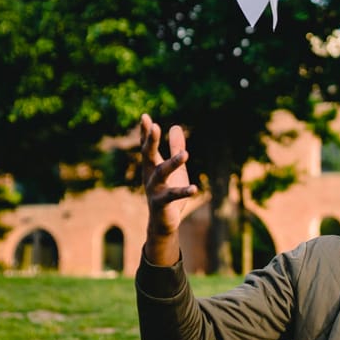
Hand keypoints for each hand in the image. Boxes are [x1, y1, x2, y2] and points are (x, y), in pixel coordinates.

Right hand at [140, 113, 198, 238]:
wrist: (162, 222)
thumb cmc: (168, 190)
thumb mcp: (175, 167)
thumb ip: (175, 148)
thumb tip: (176, 126)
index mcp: (152, 166)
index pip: (147, 146)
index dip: (146, 132)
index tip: (145, 117)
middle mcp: (150, 176)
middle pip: (148, 156)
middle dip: (151, 141)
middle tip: (154, 126)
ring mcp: (154, 190)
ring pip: (161, 174)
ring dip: (173, 163)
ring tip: (185, 153)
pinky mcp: (162, 204)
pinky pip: (173, 196)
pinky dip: (184, 192)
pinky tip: (194, 188)